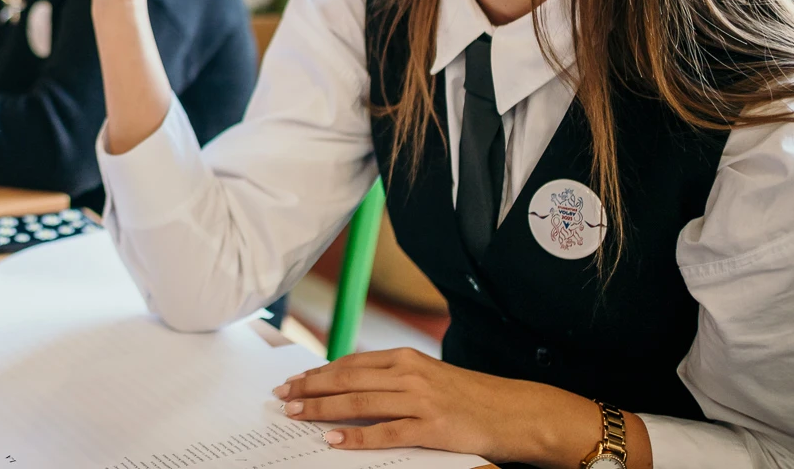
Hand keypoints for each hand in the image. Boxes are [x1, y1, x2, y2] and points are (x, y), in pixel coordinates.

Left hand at [274, 348, 610, 467]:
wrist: (517, 412)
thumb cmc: (470, 398)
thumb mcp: (429, 378)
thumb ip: (393, 380)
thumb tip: (354, 387)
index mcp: (406, 359)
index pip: (351, 363)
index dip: (319, 372)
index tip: (294, 380)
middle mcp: (409, 374)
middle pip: (347, 379)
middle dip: (311, 387)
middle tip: (282, 396)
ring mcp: (420, 400)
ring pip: (359, 402)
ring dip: (323, 408)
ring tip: (296, 413)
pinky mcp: (433, 427)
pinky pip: (386, 432)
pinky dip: (357, 437)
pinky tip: (333, 440)